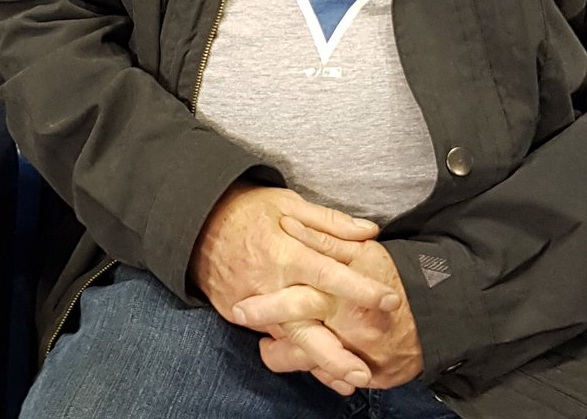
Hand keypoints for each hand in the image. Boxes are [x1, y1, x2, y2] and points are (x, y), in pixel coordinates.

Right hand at [189, 184, 396, 389]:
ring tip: (348, 382)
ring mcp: (253, 303)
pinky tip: (320, 370)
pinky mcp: (240, 315)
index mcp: (284, 252)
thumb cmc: (246, 210)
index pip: (327, 274)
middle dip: (334, 354)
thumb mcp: (287, 204)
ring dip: (318, 363)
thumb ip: (328, 221)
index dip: (359, 289)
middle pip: (305, 326)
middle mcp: (270, 284)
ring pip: (289, 341)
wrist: (196, 221)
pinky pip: (272, 339)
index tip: (390, 301)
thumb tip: (368, 231)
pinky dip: (296, 356)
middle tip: (364, 374)